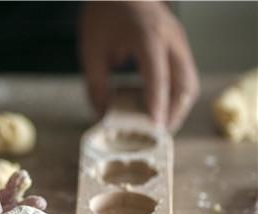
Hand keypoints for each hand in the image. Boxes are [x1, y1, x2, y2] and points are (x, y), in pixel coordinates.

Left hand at [80, 1, 199, 131]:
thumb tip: (101, 115)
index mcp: (147, 35)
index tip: (155, 127)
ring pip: (189, 81)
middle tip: (158, 133)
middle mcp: (170, 38)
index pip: (157, 75)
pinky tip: (161, 107)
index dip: (157, 103)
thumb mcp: (91, 50)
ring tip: (161, 125)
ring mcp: (178, 40)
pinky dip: (176, 95)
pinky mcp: (178, 44)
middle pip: (185, 82)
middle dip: (175, 112)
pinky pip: (184, 75)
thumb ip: (95, 84)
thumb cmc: (104, 14)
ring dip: (179, 106)